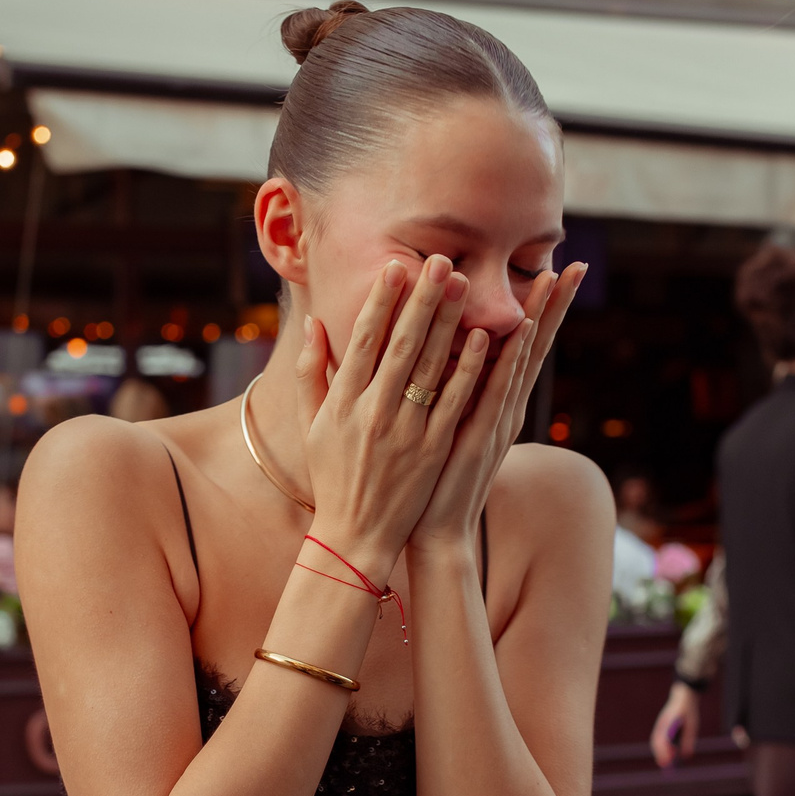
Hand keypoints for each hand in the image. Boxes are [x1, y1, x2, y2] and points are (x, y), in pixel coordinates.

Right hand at [294, 256, 479, 581]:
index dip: (381, 300)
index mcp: (342, 401)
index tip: (396, 266)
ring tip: (464, 284)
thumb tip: (313, 323)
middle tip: (440, 260)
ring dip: (449, 321)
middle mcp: (372, 411)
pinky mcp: (432, 449)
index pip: (363, 339)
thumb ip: (311, 371)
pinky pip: (455, 401)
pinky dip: (469, 367)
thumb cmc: (333, 476)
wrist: (355, 535)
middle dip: (422, 298)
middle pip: (402, 343)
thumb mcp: (312, 424)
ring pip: (432, 365)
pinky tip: (483, 336)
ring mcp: (405, 430)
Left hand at [412, 263, 586, 553]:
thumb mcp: (451, 423)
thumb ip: (458, 388)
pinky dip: (502, 364)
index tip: (557, 268)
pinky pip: (491, 394)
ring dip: (534, 320)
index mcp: (499, 402)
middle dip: (554, 305)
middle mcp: (506, 408)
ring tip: (549, 281)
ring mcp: (496, 423)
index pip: (526, 345)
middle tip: (575, 265)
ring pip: (519, 362)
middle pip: (535, 346)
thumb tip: (458, 353)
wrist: (437, 532)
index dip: (542, 308)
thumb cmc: (436, 478)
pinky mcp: (477, 440)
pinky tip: (508, 334)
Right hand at [650, 681, 698, 769]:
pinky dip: (661, 747)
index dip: (664, 752)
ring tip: (665, 763)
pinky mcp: (662, 725)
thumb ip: (688, 740)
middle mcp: (662, 724)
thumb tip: (686, 756)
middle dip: (660, 755)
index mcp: (668, 722)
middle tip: (666, 766)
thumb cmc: (689, 710)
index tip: (667, 763)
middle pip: (657, 742)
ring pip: (656, 741)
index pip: (663, 740)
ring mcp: (660, 724)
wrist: (684, 695)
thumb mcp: (692, 725)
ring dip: (659, 751)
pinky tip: (668, 753)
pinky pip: (659, 738)